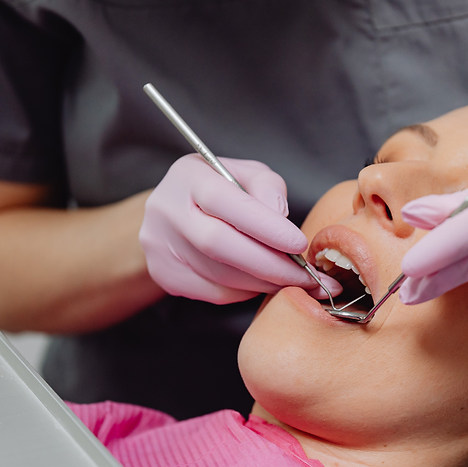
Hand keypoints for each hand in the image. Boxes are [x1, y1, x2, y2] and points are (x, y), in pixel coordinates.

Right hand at [140, 155, 340, 303]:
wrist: (172, 211)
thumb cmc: (219, 188)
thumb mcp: (245, 173)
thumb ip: (267, 187)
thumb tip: (280, 218)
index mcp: (189, 177)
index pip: (226, 202)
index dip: (265, 227)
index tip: (300, 244)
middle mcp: (167, 210)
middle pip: (219, 244)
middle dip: (269, 264)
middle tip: (307, 278)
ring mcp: (160, 245)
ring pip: (219, 274)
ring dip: (263, 282)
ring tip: (294, 282)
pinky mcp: (164, 274)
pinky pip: (212, 292)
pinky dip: (245, 291)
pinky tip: (262, 283)